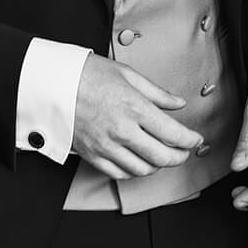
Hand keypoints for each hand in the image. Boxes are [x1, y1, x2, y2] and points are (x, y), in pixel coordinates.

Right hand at [71, 56, 203, 181]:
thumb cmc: (86, 74)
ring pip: (142, 170)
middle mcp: (122, 131)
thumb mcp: (127, 74)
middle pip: (162, 157)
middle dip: (179, 157)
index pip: (173, 134)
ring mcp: (106, 146)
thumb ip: (157, 93)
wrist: (51, 84)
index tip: (196, 139)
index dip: (190, 140)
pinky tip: (138, 160)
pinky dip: (134, 171)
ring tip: (161, 155)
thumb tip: (178, 103)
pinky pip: (119, 173)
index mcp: (135, 108)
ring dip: (157, 165)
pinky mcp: (92, 155)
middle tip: (184, 151)